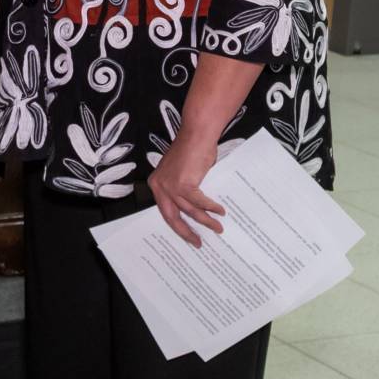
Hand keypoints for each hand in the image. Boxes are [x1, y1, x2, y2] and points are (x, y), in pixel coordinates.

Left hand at [146, 132, 225, 247]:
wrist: (197, 135)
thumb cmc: (193, 151)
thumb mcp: (183, 173)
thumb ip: (184, 190)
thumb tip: (196, 208)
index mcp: (157, 184)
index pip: (165, 211)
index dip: (177, 225)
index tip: (187, 236)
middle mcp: (159, 186)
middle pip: (171, 217)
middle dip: (185, 232)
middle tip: (198, 243)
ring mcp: (170, 186)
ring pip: (189, 211)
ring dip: (205, 221)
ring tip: (218, 229)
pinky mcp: (183, 184)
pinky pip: (199, 202)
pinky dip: (211, 208)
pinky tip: (221, 212)